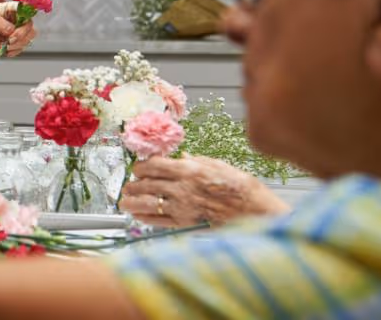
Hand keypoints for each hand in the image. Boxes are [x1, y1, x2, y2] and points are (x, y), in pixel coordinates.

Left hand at [0, 2, 37, 56]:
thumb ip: (0, 23)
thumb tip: (11, 30)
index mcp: (11, 9)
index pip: (28, 12)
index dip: (25, 21)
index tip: (15, 31)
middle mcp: (15, 20)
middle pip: (30, 29)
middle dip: (22, 37)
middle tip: (9, 42)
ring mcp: (14, 31)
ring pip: (27, 40)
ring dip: (17, 46)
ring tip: (5, 47)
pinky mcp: (11, 41)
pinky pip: (19, 48)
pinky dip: (13, 51)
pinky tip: (4, 50)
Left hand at [118, 154, 290, 226]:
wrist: (255, 211)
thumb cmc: (240, 187)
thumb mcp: (218, 165)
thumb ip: (196, 161)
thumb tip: (181, 157)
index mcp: (188, 170)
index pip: (154, 165)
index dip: (141, 166)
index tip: (137, 168)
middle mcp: (181, 188)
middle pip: (147, 184)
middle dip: (134, 184)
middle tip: (128, 185)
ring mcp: (182, 207)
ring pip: (148, 203)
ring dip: (132, 202)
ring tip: (124, 201)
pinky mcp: (185, 223)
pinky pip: (158, 221)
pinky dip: (144, 218)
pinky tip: (137, 216)